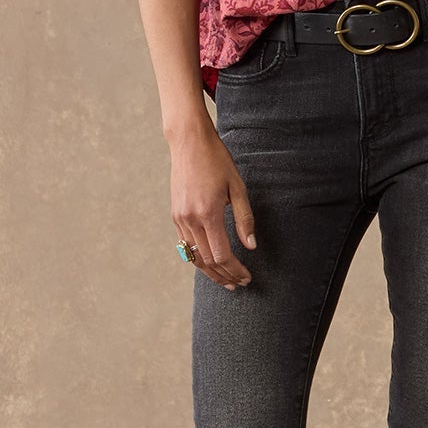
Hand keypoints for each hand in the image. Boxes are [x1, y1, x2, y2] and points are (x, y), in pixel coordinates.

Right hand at [170, 122, 255, 287]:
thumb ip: (244, 219)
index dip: (235, 270)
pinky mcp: (175, 215)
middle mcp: (190, 219)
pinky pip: (186, 245)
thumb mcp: (237, 187)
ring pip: (194, 257)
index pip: (222, 255)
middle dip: (225, 276)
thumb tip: (251, 246)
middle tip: (240, 284)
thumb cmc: (217, 161)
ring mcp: (180, 218)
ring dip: (211, 272)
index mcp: (208, 213)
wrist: (189, 143)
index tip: (247, 277)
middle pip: (207, 261)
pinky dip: (199, 258)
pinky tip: (211, 262)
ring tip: (226, 280)